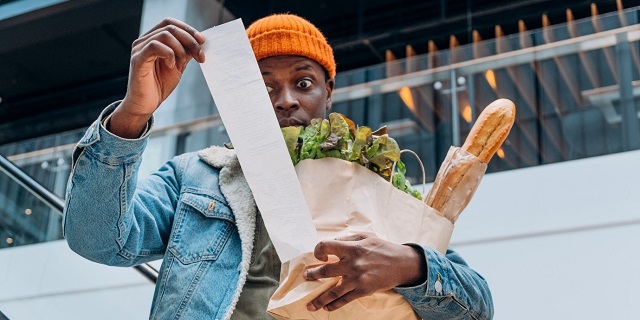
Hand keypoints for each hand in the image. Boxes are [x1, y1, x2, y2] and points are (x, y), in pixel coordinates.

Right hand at [111, 18, 205, 137]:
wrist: (146, 104)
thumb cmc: (159, 85)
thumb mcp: (178, 65)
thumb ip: (186, 52)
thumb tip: (200, 42)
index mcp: (153, 39)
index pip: (170, 23)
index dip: (188, 29)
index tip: (202, 41)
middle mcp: (144, 40)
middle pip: (170, 28)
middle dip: (190, 41)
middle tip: (201, 56)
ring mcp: (139, 49)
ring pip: (164, 35)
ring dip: (180, 50)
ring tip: (181, 65)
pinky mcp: (137, 59)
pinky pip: (154, 46)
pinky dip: (169, 54)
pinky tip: (172, 66)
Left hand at [303, 234, 425, 311]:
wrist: (402, 263)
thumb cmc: (382, 248)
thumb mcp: (365, 237)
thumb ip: (346, 240)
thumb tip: (330, 246)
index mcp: (351, 247)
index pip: (325, 246)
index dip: (318, 251)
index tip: (320, 256)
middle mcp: (352, 263)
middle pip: (325, 271)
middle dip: (312, 275)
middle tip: (307, 277)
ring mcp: (357, 278)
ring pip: (333, 291)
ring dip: (319, 299)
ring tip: (310, 305)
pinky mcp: (363, 290)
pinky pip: (345, 299)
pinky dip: (334, 305)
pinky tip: (327, 308)